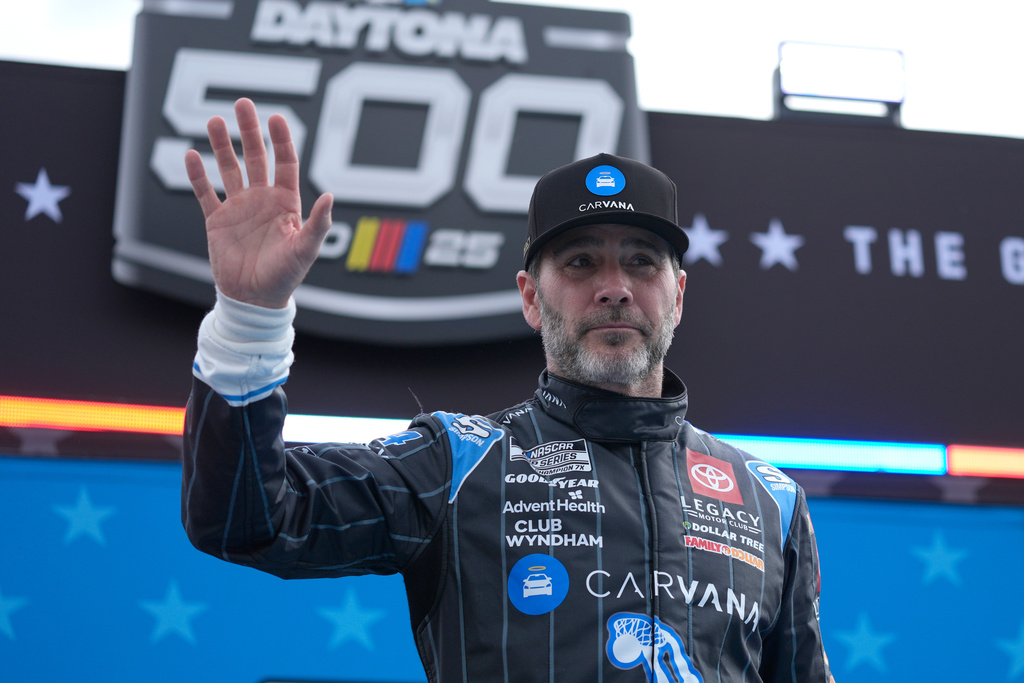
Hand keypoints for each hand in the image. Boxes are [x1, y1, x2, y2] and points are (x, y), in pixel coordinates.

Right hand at [185, 98, 332, 308]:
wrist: (254, 300)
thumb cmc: (285, 276)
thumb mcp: (306, 250)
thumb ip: (318, 223)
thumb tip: (331, 195)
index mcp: (286, 203)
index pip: (285, 163)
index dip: (281, 140)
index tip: (276, 117)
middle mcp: (262, 200)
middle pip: (256, 157)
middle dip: (250, 131)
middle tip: (243, 103)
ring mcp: (238, 208)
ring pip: (228, 168)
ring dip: (221, 145)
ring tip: (215, 121)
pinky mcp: (216, 221)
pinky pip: (205, 192)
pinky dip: (197, 175)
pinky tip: (190, 155)